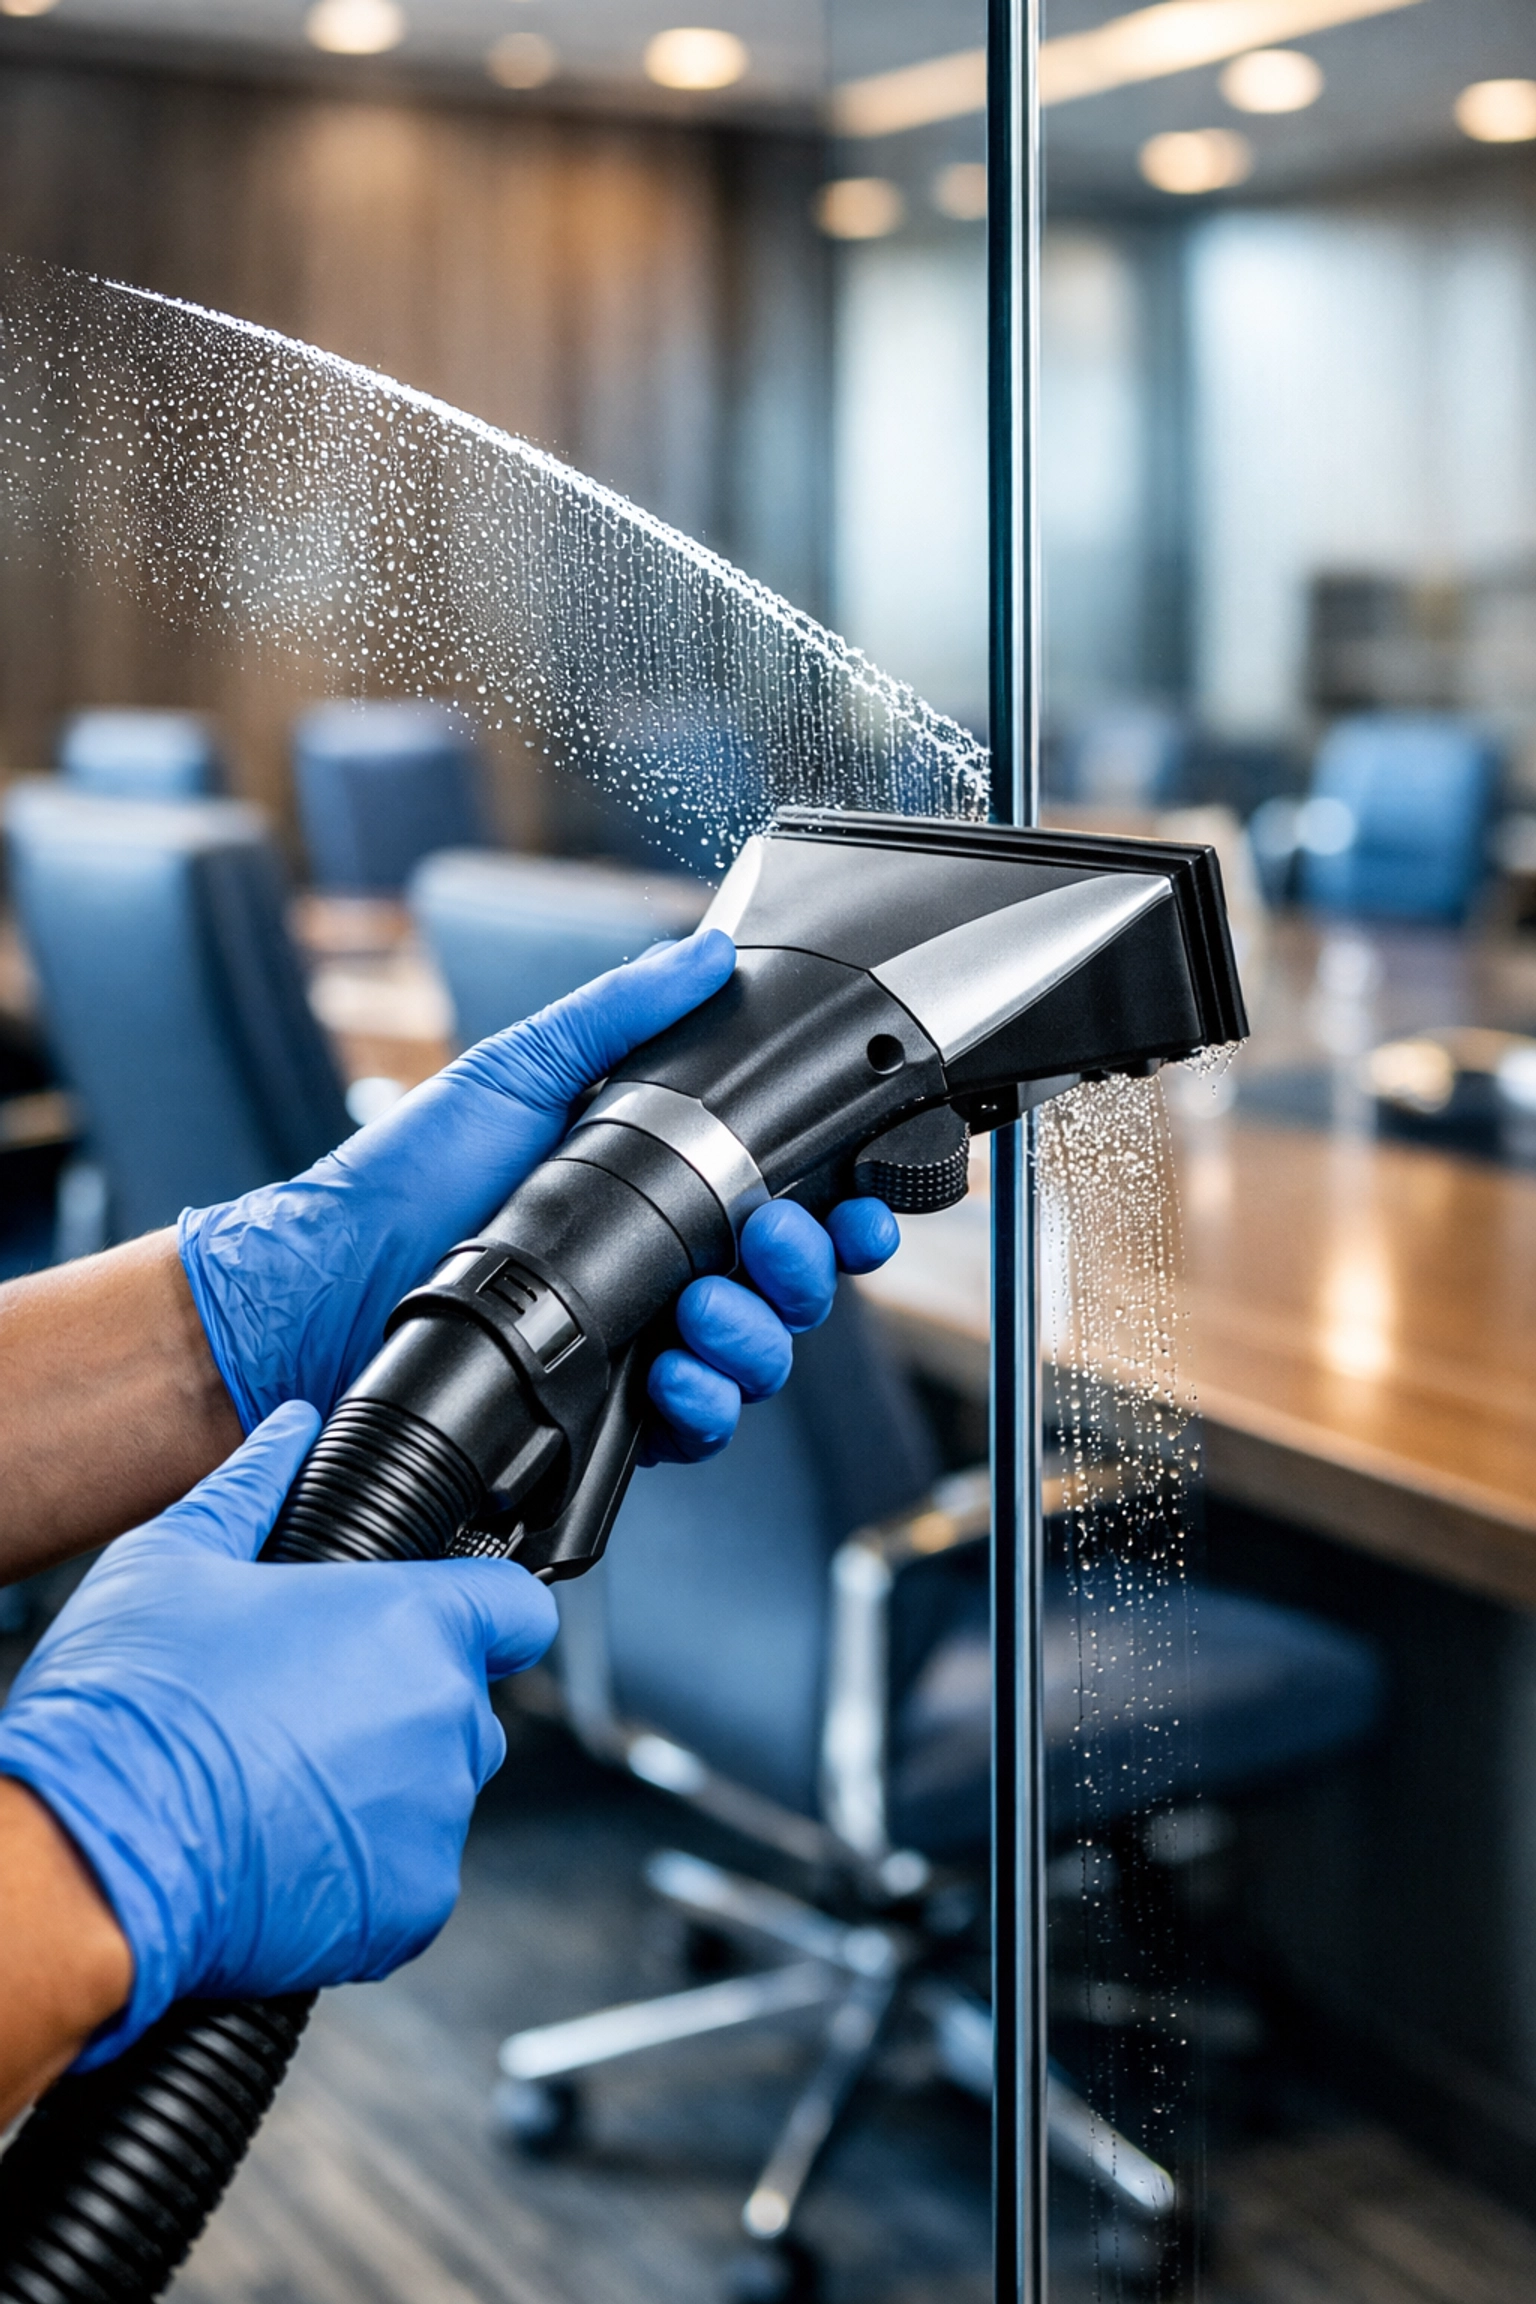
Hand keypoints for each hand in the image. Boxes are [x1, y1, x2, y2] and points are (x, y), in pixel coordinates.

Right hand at [0, 1404, 556, 2065]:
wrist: (88, 1861)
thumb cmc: (130, 1709)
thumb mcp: (174, 1560)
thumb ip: (253, 1485)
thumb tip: (290, 1431)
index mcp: (413, 1623)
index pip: (517, 1607)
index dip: (484, 1608)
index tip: (449, 1619)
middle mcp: (445, 1719)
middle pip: (464, 1703)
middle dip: (404, 1703)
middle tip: (306, 1710)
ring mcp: (434, 1819)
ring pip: (434, 1792)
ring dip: (380, 1788)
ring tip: (275, 1783)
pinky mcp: (409, 1910)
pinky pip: (406, 1877)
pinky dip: (360, 1871)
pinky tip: (280, 1848)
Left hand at [179, 931, 898, 1459]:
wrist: (323, 1288)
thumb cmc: (405, 1180)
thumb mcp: (516, 1071)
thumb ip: (618, 1014)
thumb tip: (706, 953)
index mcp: (652, 1188)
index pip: (784, 1204)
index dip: (842, 1212)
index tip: (861, 1204)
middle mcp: (659, 1270)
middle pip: (793, 1288)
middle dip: (809, 1273)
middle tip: (775, 1244)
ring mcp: (638, 1344)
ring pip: (757, 1359)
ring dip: (759, 1341)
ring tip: (707, 1315)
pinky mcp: (606, 1416)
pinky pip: (695, 1426)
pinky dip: (701, 1407)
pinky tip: (670, 1379)